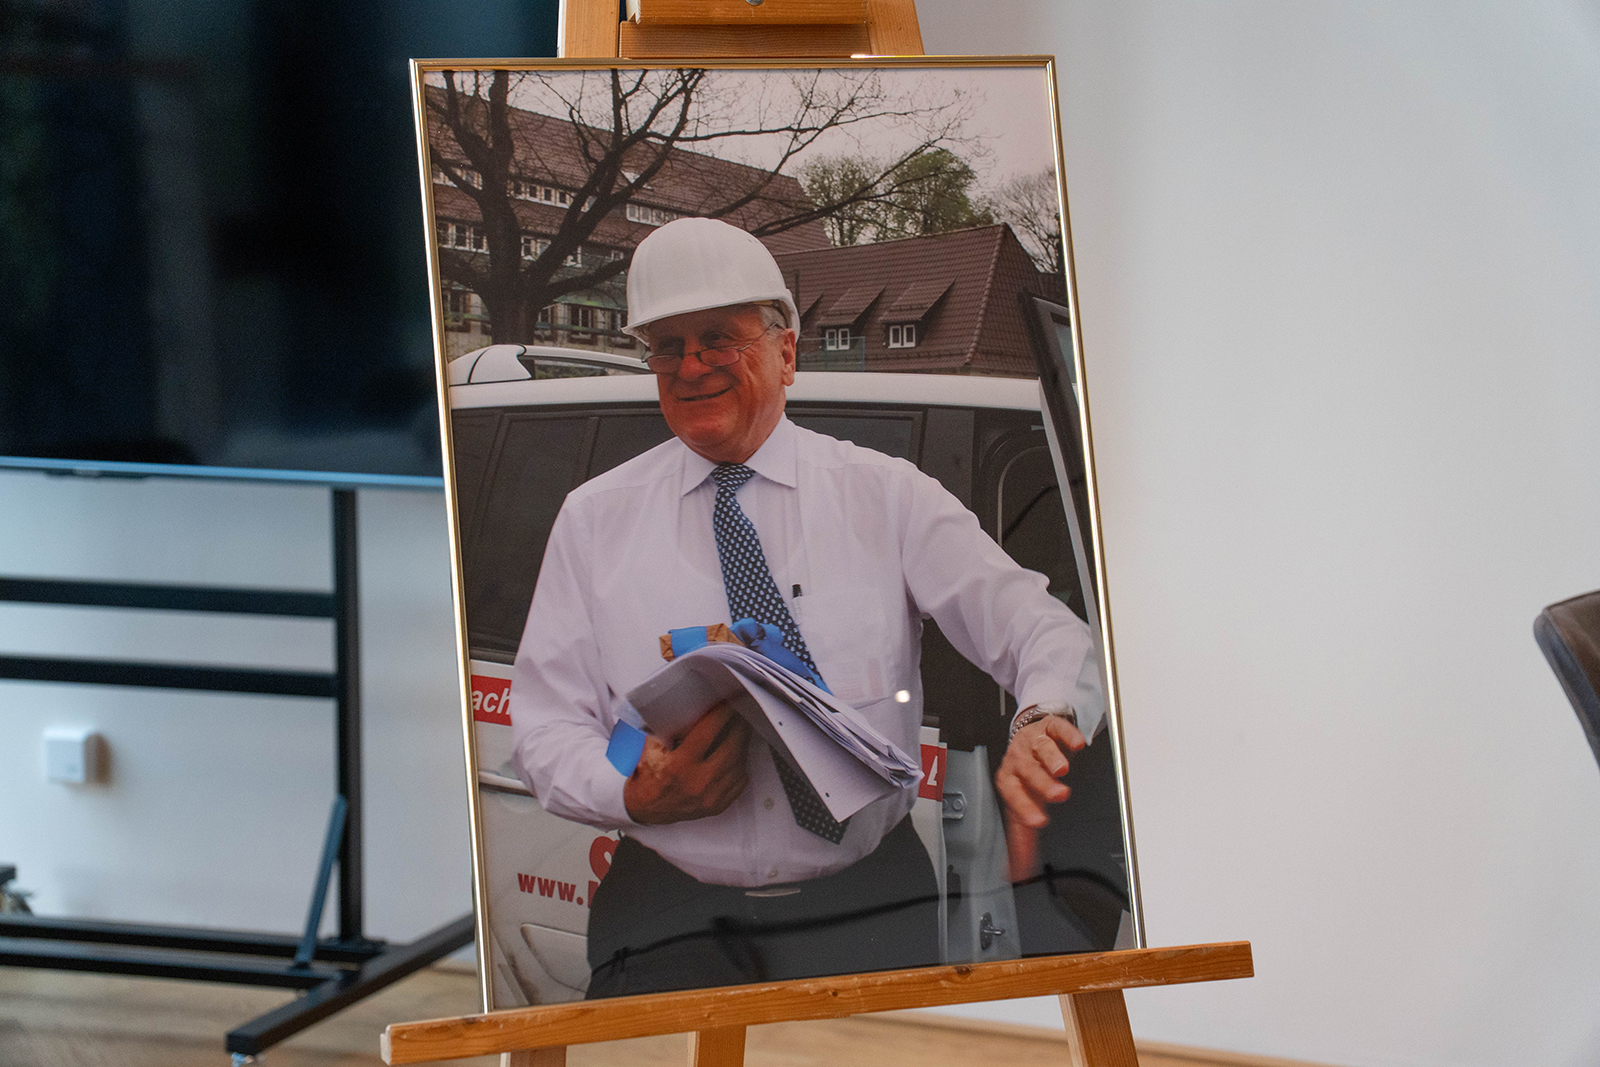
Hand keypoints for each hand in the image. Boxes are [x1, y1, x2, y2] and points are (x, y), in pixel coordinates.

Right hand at [623, 701, 750, 823]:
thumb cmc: (646, 773)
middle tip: (742, 711)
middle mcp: (697, 782)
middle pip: (731, 747)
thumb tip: (691, 706)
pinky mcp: (717, 806)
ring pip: (739, 764)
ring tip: (741, 729)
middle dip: (739, 726)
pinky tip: (737, 752)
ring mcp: (710, 797)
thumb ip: (668, 727)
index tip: (729, 701)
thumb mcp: (650, 746)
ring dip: (742, 743)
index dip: (722, 714)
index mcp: (678, 765)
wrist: (644, 809)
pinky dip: (740, 764)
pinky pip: (740, 781)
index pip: (708, 732)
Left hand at [995, 715, 1085, 881]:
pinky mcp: (1050, 728)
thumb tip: (1018, 874)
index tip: (1039, 821)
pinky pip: (1057, 728)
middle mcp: (1020, 760)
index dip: (1025, 807)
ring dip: (1052, 758)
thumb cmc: (1025, 776)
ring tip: (1062, 768)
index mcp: (1011, 781)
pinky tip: (1077, 743)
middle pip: (1028, 770)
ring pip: (1041, 748)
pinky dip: (1068, 734)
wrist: (1029, 738)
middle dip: (1042, 783)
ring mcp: (1035, 742)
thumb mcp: (1021, 805)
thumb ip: (1021, 840)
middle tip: (1059, 794)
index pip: (1014, 795)